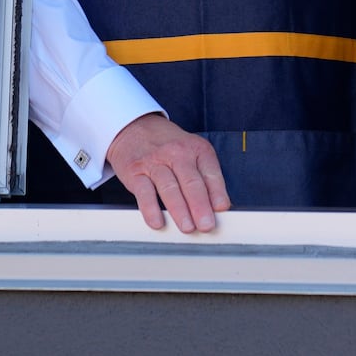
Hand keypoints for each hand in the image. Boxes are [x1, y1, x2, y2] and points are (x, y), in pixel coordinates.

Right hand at [106, 113, 230, 232]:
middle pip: (191, 182)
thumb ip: (204, 176)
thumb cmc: (167, 145)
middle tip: (206, 225)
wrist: (133, 127)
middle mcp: (176, 153)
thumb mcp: (191, 151)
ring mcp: (154, 162)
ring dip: (180, 211)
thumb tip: (216, 208)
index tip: (221, 209)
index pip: (210, 172)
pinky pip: (144, 192)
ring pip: (169, 188)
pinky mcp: (135, 172)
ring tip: (187, 228)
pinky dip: (151, 209)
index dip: (217, 192)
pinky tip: (157, 222)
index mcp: (196, 148)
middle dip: (200, 206)